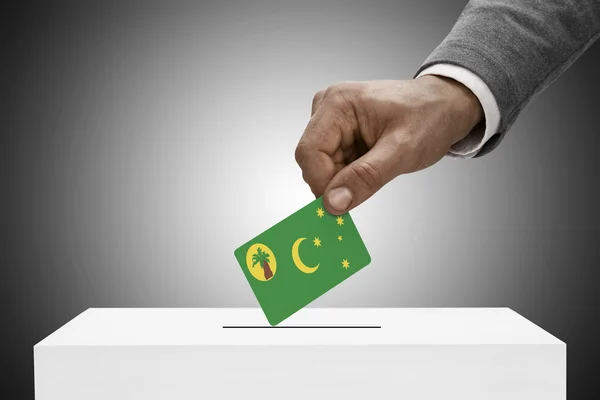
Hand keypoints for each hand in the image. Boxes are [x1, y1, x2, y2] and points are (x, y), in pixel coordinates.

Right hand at [294, 76, 483, 213]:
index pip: (309, 152)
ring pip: (322, 167)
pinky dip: (350, 175)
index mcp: (338, 103)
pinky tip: (373, 166)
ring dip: (346, 179)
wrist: (446, 106)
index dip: (321, 183)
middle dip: (336, 182)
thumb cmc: (430, 117)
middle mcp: (328, 108)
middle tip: (368, 186)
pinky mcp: (339, 133)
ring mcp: (332, 121)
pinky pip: (333, 165)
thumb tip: (333, 203)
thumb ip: (365, 177)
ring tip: (378, 168)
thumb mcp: (402, 150)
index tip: (340, 206)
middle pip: (313, 161)